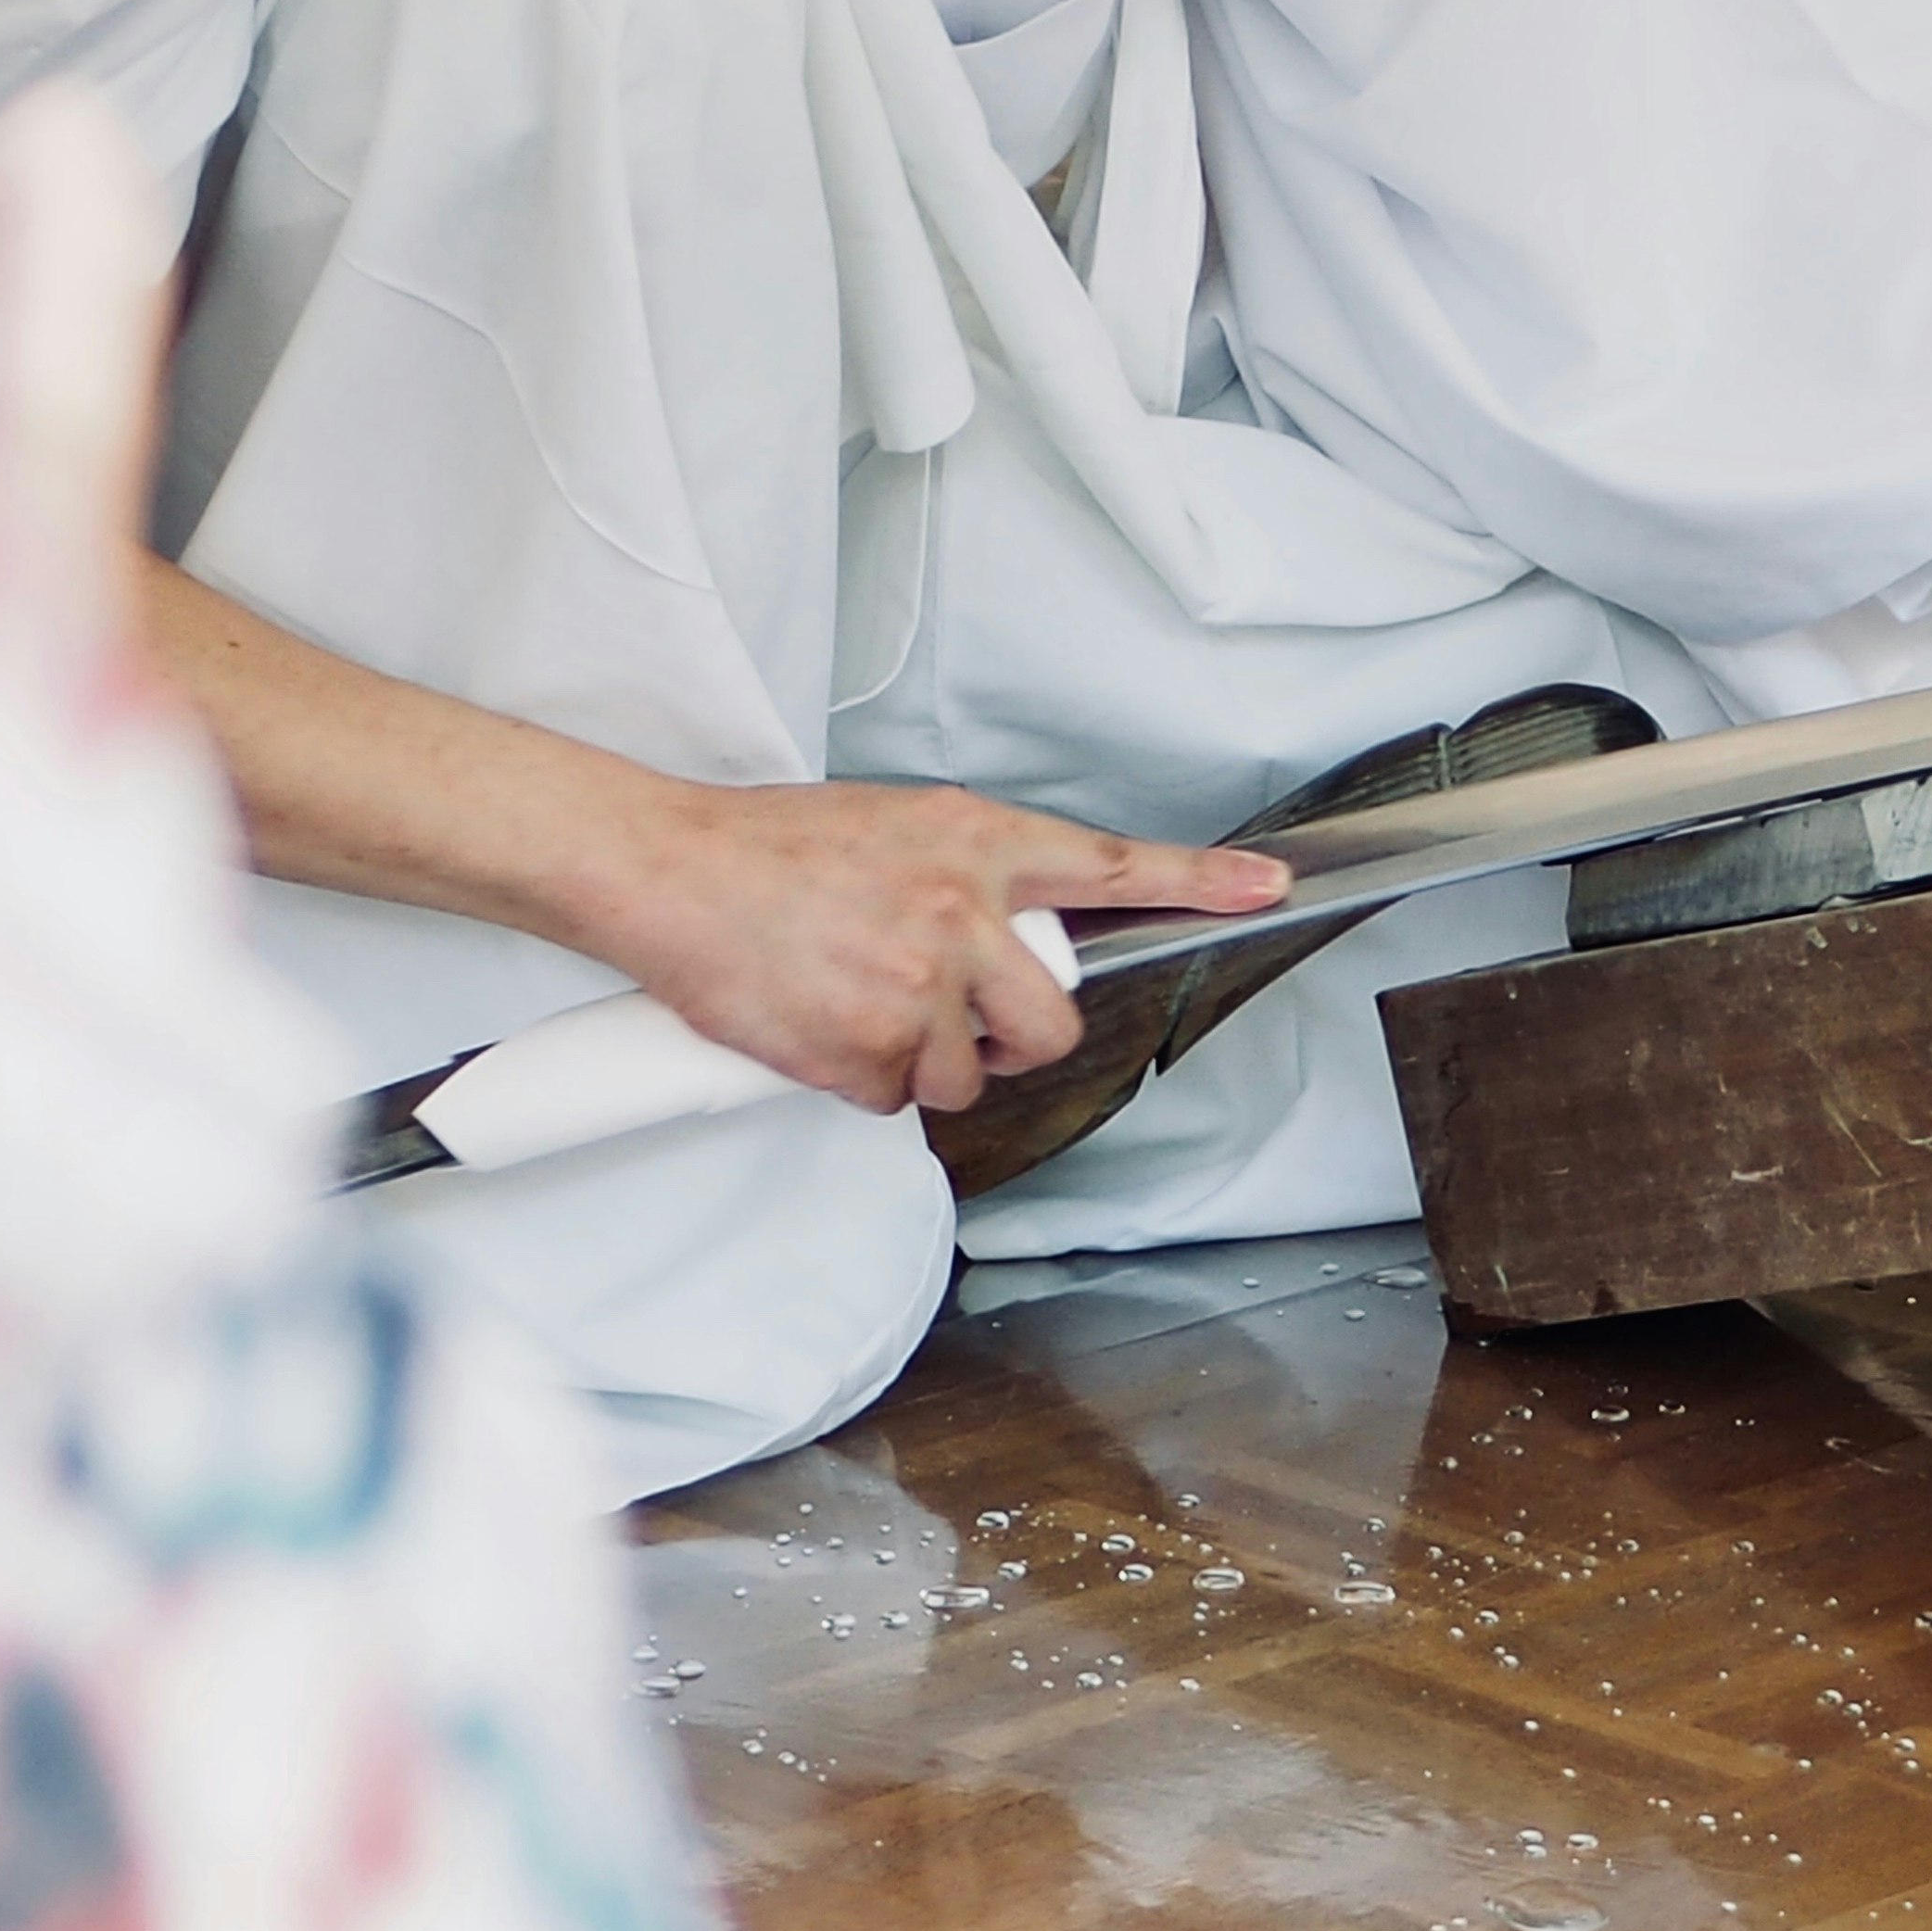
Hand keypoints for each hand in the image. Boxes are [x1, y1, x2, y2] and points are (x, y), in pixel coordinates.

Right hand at [579, 782, 1287, 1116]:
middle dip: (1014, 1039)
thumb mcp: (891, 829)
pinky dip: (861, 1081)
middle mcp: (963, 913)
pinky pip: (897, 1101)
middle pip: (1053, 1022)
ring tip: (851, 1000)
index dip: (1199, 880)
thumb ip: (964, 879)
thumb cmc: (764, 849)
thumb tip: (1002, 938)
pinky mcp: (870, 1050)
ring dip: (921, 1062)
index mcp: (974, 842)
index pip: (1110, 866)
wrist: (666, 871)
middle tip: (957, 1017)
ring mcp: (920, 987)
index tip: (1265, 887)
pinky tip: (819, 1026)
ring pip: (967, 1076)